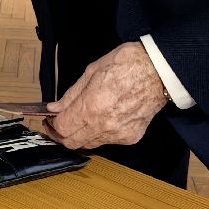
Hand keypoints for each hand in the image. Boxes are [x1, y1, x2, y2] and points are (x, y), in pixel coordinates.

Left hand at [44, 42, 166, 149]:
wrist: (159, 70)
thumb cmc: (127, 64)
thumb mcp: (91, 72)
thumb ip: (71, 95)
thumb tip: (55, 108)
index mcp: (91, 107)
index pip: (62, 129)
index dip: (51, 126)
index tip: (49, 120)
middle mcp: (104, 125)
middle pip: (73, 143)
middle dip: (61, 135)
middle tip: (58, 124)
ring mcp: (119, 134)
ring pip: (90, 144)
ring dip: (80, 135)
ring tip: (80, 119)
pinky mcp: (131, 137)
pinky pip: (108, 141)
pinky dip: (100, 133)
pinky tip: (102, 118)